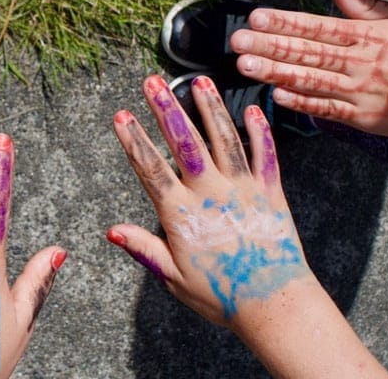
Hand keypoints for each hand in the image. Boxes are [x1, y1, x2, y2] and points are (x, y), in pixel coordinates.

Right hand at [108, 74, 309, 331]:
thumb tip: (112, 231)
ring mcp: (243, 190)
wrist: (275, 306)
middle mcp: (211, 194)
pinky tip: (254, 109)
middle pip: (185, 143)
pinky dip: (260, 131)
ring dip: (210, 107)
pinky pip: (266, 155)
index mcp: (182, 215)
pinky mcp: (271, 193)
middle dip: (166, 110)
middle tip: (152, 82)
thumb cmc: (222, 297)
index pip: (151, 169)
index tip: (121, 115)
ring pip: (224, 139)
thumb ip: (144, 248)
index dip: (134, 140)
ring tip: (199, 80)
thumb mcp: (174, 277)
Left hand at [231, 0, 387, 137]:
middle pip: (307, 52)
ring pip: (311, 80)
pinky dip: (302, 103)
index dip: (285, 22)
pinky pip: (328, 110)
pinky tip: (276, 96)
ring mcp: (361, 92)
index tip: (256, 16)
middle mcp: (360, 63)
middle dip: (269, 46)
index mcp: (368, 35)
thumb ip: (367, 6)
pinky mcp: (365, 118)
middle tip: (237, 41)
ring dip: (276, 73)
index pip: (318, 27)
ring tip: (246, 66)